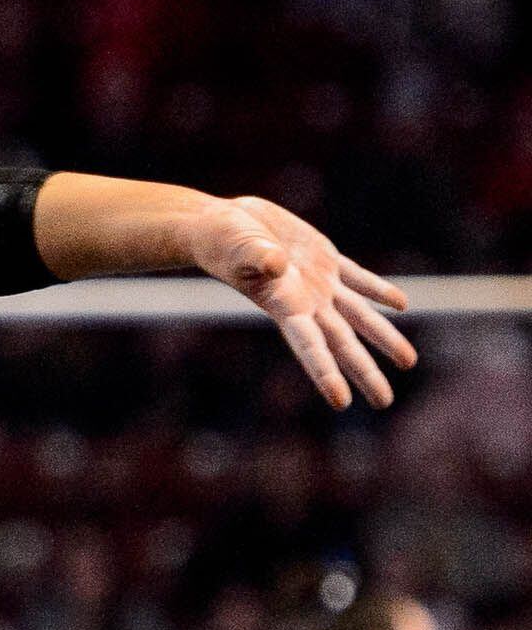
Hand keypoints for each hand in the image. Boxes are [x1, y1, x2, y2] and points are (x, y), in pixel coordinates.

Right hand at [186, 196, 415, 408]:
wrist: (221, 225)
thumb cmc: (221, 241)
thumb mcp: (237, 248)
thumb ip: (257, 258)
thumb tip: (276, 265)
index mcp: (283, 306)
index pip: (309, 346)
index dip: (326, 373)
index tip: (342, 403)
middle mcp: (306, 303)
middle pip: (342, 343)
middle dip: (364, 372)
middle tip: (385, 402)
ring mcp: (319, 283)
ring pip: (359, 315)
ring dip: (383, 337)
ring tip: (408, 362)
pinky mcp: (324, 260)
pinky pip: (358, 279)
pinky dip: (378, 291)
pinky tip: (400, 305)